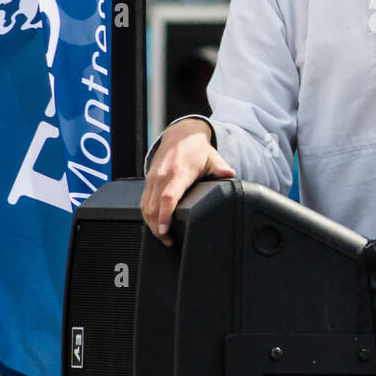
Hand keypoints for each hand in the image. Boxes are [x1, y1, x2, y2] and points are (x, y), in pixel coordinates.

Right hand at [139, 118, 235, 245]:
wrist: (179, 135)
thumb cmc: (196, 149)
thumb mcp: (212, 157)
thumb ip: (221, 169)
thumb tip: (231, 175)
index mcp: (179, 172)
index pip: (168, 197)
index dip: (165, 215)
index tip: (165, 230)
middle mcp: (163, 176)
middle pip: (154, 207)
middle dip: (157, 227)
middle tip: (168, 241)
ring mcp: (153, 179)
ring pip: (146, 207)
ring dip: (151, 224)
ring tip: (163, 236)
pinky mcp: (148, 181)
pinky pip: (144, 202)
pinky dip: (147, 215)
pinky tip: (155, 224)